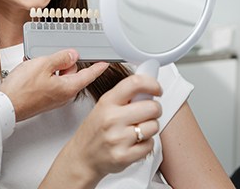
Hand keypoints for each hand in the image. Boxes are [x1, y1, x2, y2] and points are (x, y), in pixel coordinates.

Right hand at [0, 49, 107, 121]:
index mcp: (68, 87)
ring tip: (36, 65)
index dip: (98, 67)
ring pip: (60, 77)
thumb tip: (72, 55)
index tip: (105, 62)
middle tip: (51, 58)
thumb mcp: (43, 65)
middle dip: (64, 63)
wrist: (5, 105)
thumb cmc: (22, 89)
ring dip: (51, 68)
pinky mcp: (44, 99)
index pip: (89, 75)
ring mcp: (54, 98)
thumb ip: (61, 58)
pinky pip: (50, 82)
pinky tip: (31, 71)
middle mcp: (64, 95)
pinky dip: (44, 74)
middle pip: (72, 73)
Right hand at [39, 74, 162, 187]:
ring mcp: (118, 138)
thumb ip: (124, 97)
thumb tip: (148, 89)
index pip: (135, 84)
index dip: (152, 84)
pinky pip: (150, 145)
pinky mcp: (124, 156)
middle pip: (152, 107)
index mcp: (107, 101)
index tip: (157, 89)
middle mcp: (112, 118)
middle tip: (148, 112)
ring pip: (154, 126)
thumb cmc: (94, 130)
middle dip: (155, 109)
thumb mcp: (103, 106)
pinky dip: (147, 143)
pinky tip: (135, 142)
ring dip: (151, 127)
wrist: (82, 156)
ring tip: (138, 129)